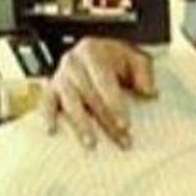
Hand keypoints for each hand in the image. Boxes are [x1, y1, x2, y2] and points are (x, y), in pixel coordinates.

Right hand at [42, 37, 156, 148]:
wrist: (97, 52)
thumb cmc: (118, 60)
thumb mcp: (136, 58)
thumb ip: (144, 72)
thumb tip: (149, 92)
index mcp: (92, 51)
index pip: (104, 81)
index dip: (115, 104)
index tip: (126, 124)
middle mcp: (73, 62)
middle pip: (89, 95)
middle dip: (106, 120)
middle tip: (121, 140)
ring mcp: (60, 75)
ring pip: (69, 101)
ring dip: (80, 124)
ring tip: (91, 143)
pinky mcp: (51, 87)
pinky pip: (46, 101)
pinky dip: (47, 115)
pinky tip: (51, 130)